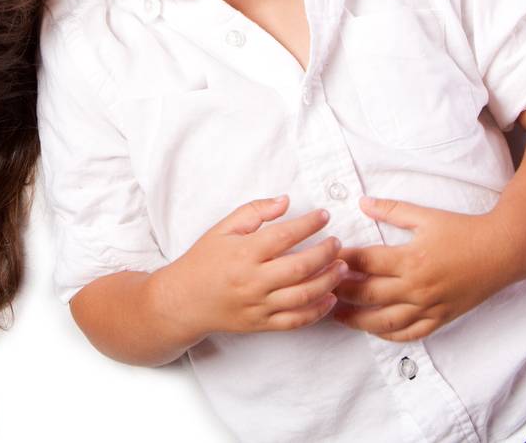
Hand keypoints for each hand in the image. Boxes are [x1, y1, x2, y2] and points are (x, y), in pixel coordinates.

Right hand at [153, 195, 346, 340]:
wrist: (183, 300)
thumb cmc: (203, 261)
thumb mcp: (222, 228)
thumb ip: (254, 212)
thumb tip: (285, 201)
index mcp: (243, 252)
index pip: (285, 235)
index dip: (310, 223)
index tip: (325, 215)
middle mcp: (253, 280)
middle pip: (300, 267)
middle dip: (326, 253)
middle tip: (338, 243)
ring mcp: (258, 305)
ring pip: (303, 295)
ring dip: (328, 281)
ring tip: (342, 267)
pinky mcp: (262, 324)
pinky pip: (296, 320)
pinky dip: (317, 311)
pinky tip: (329, 297)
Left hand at [331, 196, 521, 342]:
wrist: (502, 251)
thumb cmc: (463, 230)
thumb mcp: (425, 215)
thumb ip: (391, 209)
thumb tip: (360, 202)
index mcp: (411, 258)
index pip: (365, 262)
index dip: (341, 260)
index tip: (324, 257)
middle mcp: (417, 286)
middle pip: (367, 293)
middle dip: (339, 291)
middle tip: (319, 287)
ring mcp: (429, 306)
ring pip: (384, 321)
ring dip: (356, 319)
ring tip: (334, 314)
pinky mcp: (441, 318)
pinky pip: (409, 333)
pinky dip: (388, 335)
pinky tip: (372, 329)